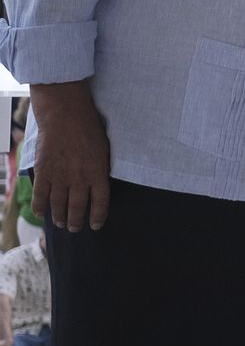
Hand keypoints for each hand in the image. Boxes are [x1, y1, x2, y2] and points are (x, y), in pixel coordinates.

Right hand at [30, 81, 111, 231]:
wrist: (66, 117)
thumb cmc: (89, 129)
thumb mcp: (104, 150)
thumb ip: (100, 168)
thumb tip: (98, 182)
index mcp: (98, 173)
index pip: (100, 202)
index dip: (98, 216)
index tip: (96, 225)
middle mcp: (79, 179)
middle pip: (78, 207)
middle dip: (76, 221)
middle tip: (75, 229)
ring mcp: (60, 177)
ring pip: (58, 204)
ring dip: (60, 217)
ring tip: (62, 224)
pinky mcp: (44, 173)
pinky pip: (40, 195)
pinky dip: (40, 206)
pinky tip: (41, 213)